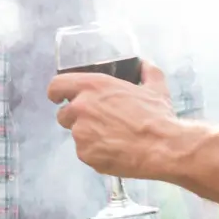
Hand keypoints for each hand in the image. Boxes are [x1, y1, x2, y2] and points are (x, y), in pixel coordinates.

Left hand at [48, 61, 185, 181]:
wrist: (162, 147)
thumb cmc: (158, 116)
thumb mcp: (155, 86)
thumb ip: (146, 71)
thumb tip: (144, 64)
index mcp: (93, 86)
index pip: (56, 86)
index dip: (56, 93)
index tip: (58, 98)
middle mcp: (81, 108)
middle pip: (63, 114)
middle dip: (75, 119)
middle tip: (96, 122)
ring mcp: (81, 133)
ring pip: (76, 135)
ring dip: (88, 136)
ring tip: (112, 138)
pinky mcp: (85, 154)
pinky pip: (85, 153)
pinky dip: (96, 153)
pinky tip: (114, 151)